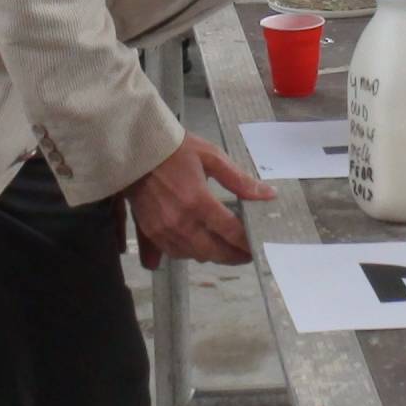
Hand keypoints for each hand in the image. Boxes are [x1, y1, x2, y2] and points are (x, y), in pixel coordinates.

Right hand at [122, 133, 274, 265]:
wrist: (136, 150)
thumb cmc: (175, 149)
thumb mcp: (211, 156)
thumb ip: (239, 180)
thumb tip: (268, 194)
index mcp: (198, 201)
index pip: (230, 232)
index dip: (246, 242)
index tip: (257, 246)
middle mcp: (180, 221)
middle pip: (213, 251)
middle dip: (232, 256)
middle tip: (244, 253)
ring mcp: (163, 230)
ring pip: (193, 255)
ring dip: (211, 254)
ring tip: (223, 248)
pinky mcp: (149, 233)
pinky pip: (173, 253)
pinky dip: (188, 252)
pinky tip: (198, 245)